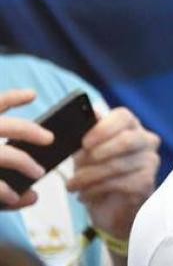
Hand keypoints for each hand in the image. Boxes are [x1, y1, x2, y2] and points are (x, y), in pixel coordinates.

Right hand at [0, 88, 52, 208]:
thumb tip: (27, 105)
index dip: (12, 98)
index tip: (32, 94)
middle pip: (4, 126)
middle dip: (30, 131)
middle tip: (49, 137)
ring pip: (3, 155)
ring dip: (24, 163)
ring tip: (39, 172)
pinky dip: (4, 191)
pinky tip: (14, 196)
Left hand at [67, 107, 159, 241]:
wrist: (108, 207)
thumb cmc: (97, 172)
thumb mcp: (86, 152)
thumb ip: (85, 135)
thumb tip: (80, 118)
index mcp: (130, 126)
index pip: (123, 117)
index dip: (103, 128)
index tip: (84, 142)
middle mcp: (146, 140)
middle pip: (126, 140)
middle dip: (98, 153)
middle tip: (77, 165)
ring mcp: (150, 161)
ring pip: (118, 165)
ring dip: (89, 176)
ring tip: (72, 185)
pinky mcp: (146, 182)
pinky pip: (119, 184)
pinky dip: (96, 190)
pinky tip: (85, 194)